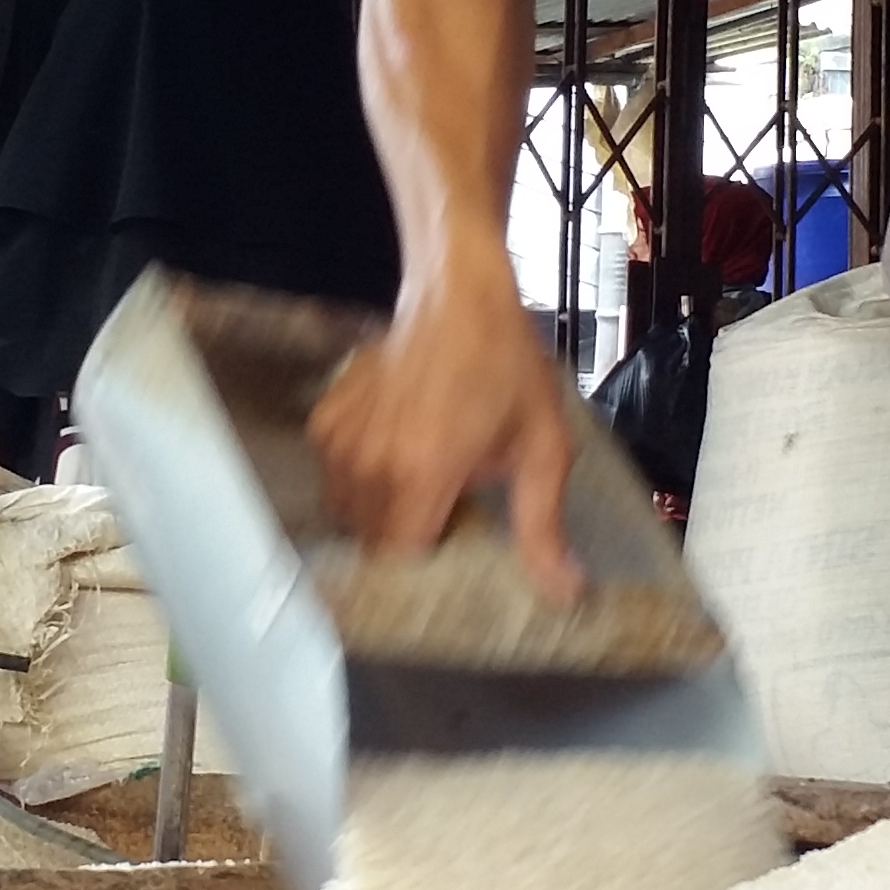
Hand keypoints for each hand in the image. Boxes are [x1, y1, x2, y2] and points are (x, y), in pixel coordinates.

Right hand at [307, 242, 583, 597]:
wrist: (458, 296)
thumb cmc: (506, 366)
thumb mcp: (543, 447)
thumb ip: (542, 527)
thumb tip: (564, 593)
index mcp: (421, 474)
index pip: (400, 561)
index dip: (427, 566)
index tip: (454, 549)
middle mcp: (369, 463)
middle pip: (373, 542)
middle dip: (408, 538)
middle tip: (449, 505)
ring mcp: (340, 440)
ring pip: (350, 513)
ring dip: (382, 511)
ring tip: (424, 475)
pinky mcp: (326, 421)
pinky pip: (335, 477)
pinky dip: (361, 477)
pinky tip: (397, 448)